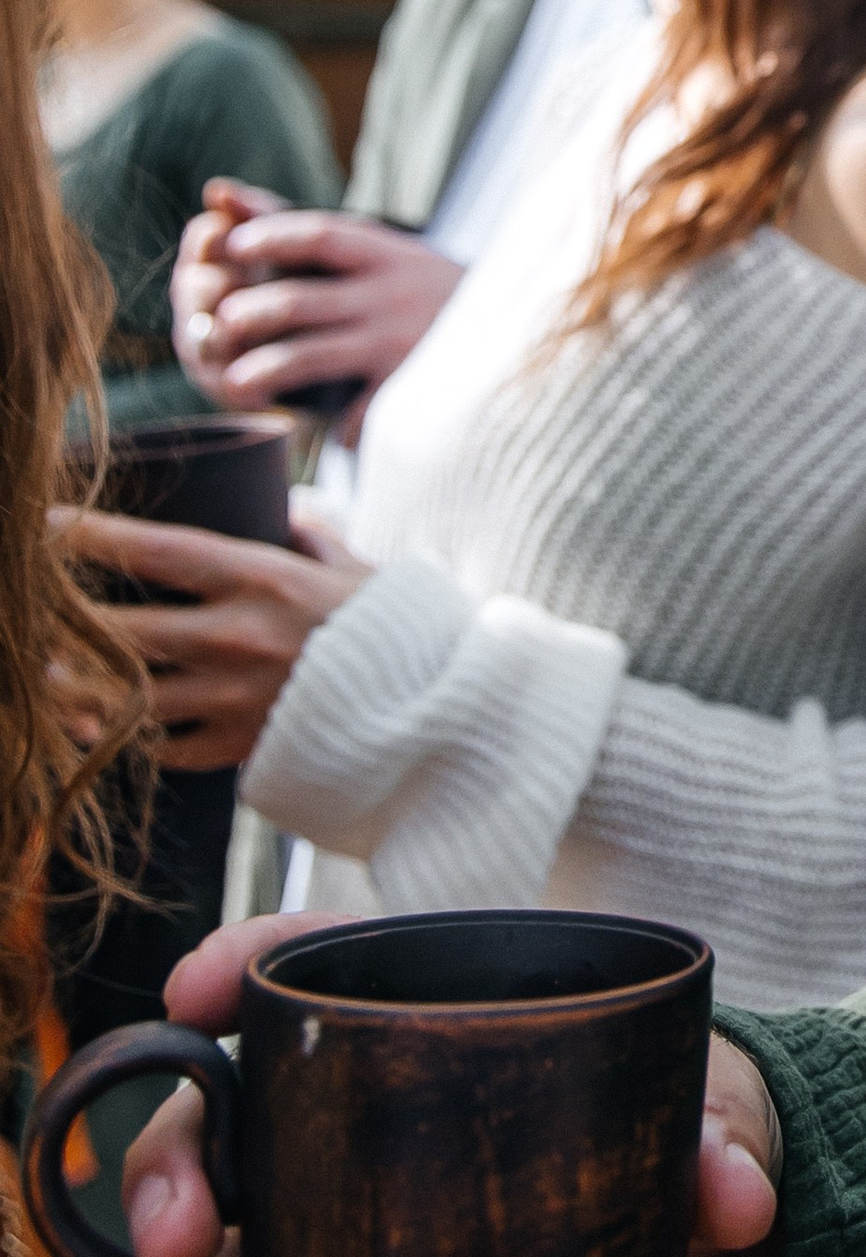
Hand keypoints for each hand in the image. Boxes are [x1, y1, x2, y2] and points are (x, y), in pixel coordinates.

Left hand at [55, 504, 369, 767]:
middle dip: (65, 622)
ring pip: (125, 695)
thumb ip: (316, 537)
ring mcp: (231, 698)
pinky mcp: (236, 748)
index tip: (47, 524)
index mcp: (262, 579)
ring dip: (78, 689)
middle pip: (121, 628)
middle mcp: (236, 637)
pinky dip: (128, 736)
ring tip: (47, 680)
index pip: (155, 550)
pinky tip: (100, 727)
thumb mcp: (357, 570)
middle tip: (32, 614)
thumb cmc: (397, 632)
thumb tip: (292, 509)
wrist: (434, 715)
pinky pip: (160, 746)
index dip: (92, 535)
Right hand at [127, 922, 785, 1256]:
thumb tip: (733, 1199)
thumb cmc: (667, 1143)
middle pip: (220, 1142)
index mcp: (423, 1034)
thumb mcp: (707, 1118)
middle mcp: (341, 1142)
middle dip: (171, 1194)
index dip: (241, 968)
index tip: (193, 994)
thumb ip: (725, 1137)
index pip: (312, 972)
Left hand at [174, 183, 462, 422]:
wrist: (522, 336)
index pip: (319, 234)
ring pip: (315, 356)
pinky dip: (334, 424)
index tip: (230, 247)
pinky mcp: (413, 388)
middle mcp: (393, 293)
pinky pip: (360, 409)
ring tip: (231, 384)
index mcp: (386, 254)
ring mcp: (401, 342)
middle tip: (221, 324)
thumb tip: (215, 190)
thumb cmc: (427, 292)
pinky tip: (311, 431)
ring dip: (266, 371)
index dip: (269, 238)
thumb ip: (299, 228)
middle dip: (253, 312)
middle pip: (302, 298)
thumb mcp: (380, 251)